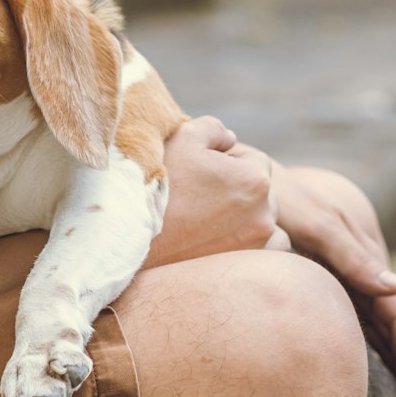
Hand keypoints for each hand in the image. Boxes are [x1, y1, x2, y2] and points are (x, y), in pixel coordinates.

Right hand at [144, 116, 277, 266]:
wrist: (130, 233)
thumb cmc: (159, 181)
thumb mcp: (184, 135)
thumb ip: (215, 129)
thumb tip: (230, 139)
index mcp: (255, 180)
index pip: (255, 162)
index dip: (229, 162)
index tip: (202, 171)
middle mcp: (264, 214)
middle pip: (262, 193)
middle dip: (239, 190)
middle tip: (201, 195)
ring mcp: (255, 244)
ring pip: (265, 223)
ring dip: (250, 218)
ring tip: (213, 219)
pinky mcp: (242, 266)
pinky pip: (265, 252)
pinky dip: (253, 245)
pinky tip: (223, 240)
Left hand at [274, 165, 395, 396]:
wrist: (248, 182)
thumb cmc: (279, 199)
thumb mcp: (315, 225)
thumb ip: (354, 256)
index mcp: (365, 262)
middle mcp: (361, 276)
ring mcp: (345, 284)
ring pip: (381, 335)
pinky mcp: (325, 288)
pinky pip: (358, 329)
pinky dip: (373, 356)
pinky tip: (374, 381)